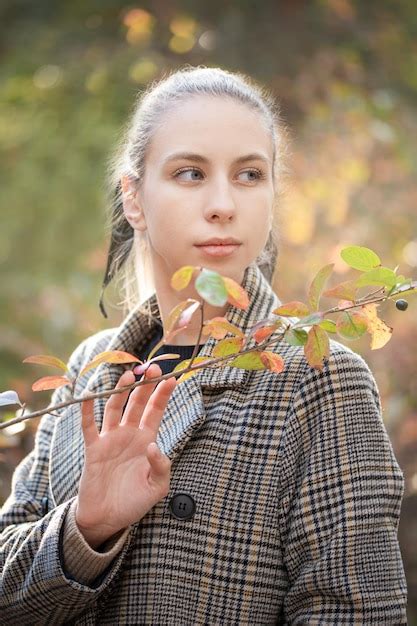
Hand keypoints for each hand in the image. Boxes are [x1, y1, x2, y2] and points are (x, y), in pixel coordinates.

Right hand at [75, 365, 175, 548]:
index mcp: (147, 440)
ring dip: (121, 391)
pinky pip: (89, 426)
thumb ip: (161, 466)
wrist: (108, 519)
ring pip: (115, 408)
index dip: (163, 395)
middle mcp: (129, 434)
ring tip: (130, 375)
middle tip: (153, 368)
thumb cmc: (134, 502)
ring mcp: (110, 439)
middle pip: (137, 403)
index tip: (173, 378)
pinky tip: (88, 395)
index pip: (156, 411)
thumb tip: (153, 445)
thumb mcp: (157, 487)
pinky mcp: (93, 448)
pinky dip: (87, 410)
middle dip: (145, 385)